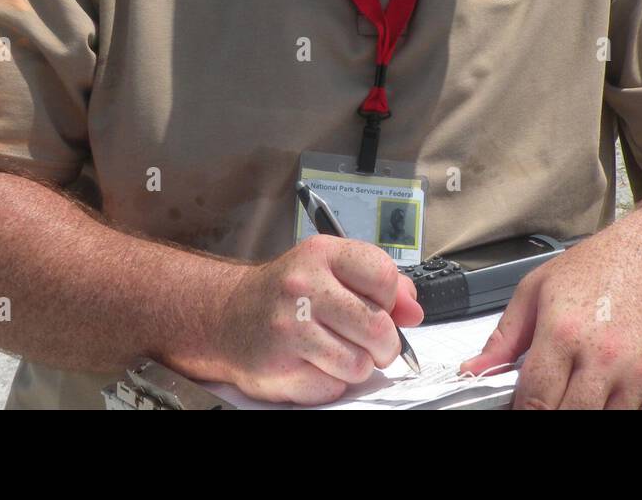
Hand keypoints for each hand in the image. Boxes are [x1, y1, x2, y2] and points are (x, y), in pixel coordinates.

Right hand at [207, 235, 422, 404]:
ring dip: (358, 365)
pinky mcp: (280, 368)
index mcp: (322, 254)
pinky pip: (332, 387)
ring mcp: (290, 329)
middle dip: (386, 344)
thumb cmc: (288, 293)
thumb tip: (414, 312)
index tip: (380, 305)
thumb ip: (378, 284)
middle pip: (378, 327)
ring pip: (359, 364)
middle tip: (375, 344)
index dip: (391, 298)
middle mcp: (303, 287)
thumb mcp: (330, 270)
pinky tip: (315, 364)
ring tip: (339, 352)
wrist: (227, 316)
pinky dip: (331, 382)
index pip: (384, 275)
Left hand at [458, 223, 641, 408]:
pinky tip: (610, 393)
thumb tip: (475, 369)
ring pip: (604, 423)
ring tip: (580, 389)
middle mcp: (603, 356)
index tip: (520, 409)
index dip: (522, 413)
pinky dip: (622, 413)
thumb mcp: (539, 287)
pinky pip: (640, 419)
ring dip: (588, 412)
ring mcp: (638, 372)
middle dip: (552, 414)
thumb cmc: (603, 264)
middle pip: (568, 418)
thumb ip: (505, 336)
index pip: (534, 401)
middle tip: (549, 399)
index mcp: (563, 332)